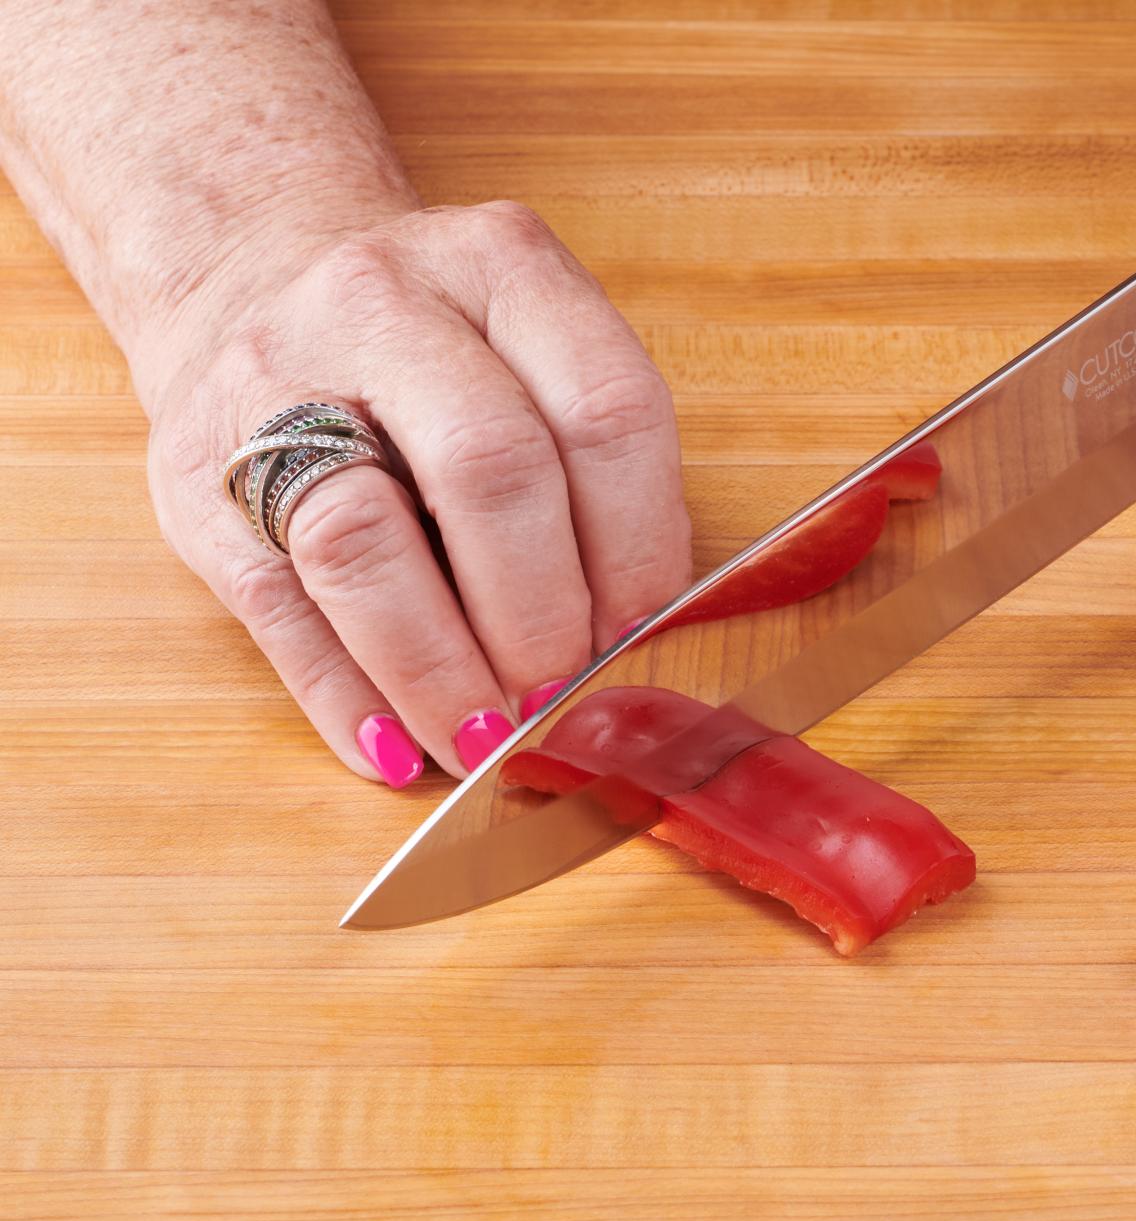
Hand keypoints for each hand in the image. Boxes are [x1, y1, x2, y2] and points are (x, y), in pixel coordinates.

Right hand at [143, 203, 691, 784]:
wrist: (252, 277)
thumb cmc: (438, 353)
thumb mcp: (534, 353)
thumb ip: (594, 471)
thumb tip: (641, 643)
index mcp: (502, 266)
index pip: (606, 410)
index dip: (641, 547)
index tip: (648, 637)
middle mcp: (381, 303)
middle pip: (490, 471)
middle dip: (543, 616)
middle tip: (567, 700)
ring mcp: (271, 381)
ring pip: (362, 540)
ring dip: (439, 668)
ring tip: (487, 739)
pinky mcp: (198, 477)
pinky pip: (278, 607)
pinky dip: (347, 696)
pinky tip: (396, 749)